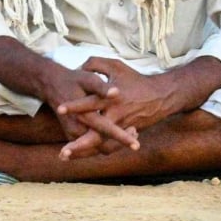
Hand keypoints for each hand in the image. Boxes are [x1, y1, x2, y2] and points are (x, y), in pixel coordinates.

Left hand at [56, 58, 173, 159]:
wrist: (160, 96)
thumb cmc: (135, 79)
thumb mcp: (115, 66)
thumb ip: (95, 63)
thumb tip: (79, 67)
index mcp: (112, 99)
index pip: (91, 103)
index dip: (75, 106)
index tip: (59, 109)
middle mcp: (116, 116)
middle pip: (96, 135)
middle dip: (79, 145)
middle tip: (63, 152)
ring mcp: (120, 128)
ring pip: (101, 146)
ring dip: (83, 152)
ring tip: (64, 156)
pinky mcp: (124, 134)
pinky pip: (108, 146)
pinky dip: (93, 150)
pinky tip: (78, 153)